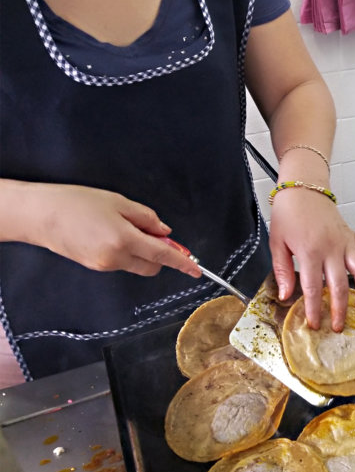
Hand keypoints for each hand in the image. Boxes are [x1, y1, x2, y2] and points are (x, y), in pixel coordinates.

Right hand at [20, 183, 200, 277]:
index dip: (182, 263)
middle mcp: (116, 258)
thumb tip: (165, 233)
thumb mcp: (119, 202)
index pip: (162, 256)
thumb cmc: (77, 203)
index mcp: (125, 240)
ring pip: (137, 265)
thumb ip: (147, 218)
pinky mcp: (95, 267)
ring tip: (123, 227)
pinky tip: (112, 234)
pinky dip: (127, 252)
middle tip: (152, 232)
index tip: (196, 270)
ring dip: (142, 252)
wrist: (40, 215)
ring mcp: (104, 266)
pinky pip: (121, 263)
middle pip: (152, 266)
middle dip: (160, 255)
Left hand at [268, 187, 354, 331]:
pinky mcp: (353, 235)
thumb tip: (285, 294)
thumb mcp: (277, 242)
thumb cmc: (288, 213)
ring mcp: (345, 241)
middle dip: (338, 310)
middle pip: (338, 285)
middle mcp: (331, 248)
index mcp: (310, 251)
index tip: (314, 324)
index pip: (312, 288)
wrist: (303, 187)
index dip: (314, 309)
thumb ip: (282, 270)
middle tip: (337, 326)